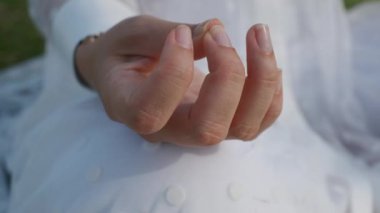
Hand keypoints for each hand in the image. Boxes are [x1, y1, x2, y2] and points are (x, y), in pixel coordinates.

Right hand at [76, 15, 281, 146]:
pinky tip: (262, 56)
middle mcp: (168, 130)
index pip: (152, 112)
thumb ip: (163, 35)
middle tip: (218, 32)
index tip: (180, 34)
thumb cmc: (123, 54)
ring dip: (261, 80)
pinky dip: (271, 90)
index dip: (174, 72)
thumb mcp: (131, 36)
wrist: (129, 74)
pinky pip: (259, 120)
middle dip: (227, 75)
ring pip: (244, 128)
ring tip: (257, 33)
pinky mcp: (223, 121)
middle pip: (209, 129)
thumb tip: (214, 32)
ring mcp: (200, 130)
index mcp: (130, 110)